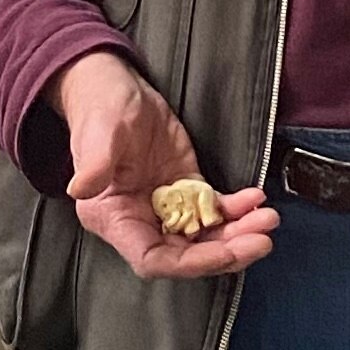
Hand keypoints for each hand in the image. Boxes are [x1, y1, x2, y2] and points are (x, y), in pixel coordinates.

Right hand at [57, 49, 277, 278]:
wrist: (114, 87)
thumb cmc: (100, 109)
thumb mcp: (98, 133)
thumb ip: (94, 164)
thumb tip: (81, 188)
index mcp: (114, 217)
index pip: (153, 258)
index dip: (190, 263)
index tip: (225, 252)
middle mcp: (141, 219)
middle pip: (188, 253)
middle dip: (226, 251)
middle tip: (261, 238)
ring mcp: (167, 206)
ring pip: (206, 235)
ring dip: (238, 233)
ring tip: (267, 219)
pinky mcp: (186, 188)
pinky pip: (215, 209)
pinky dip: (238, 209)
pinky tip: (255, 198)